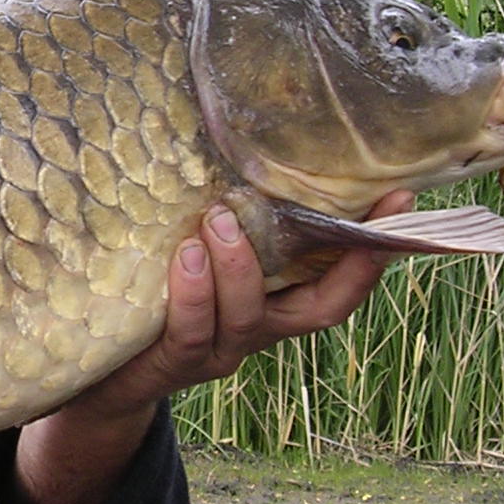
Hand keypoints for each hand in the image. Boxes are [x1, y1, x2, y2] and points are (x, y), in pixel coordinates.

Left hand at [8, 190, 414, 503]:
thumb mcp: (196, 248)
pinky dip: (191, 294)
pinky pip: (190, 331)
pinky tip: (185, 256)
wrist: (99, 374)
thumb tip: (237, 128)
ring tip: (221, 220)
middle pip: (320, 309)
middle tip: (356, 207)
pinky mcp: (171, 363)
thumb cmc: (152, 292)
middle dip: (348, 262)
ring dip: (240, 267)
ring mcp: (217, 350)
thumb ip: (223, 210)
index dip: (378, 247)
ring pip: (246, 316)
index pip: (342, 279)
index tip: (403, 198)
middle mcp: (256, 329)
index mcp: (274, 300)